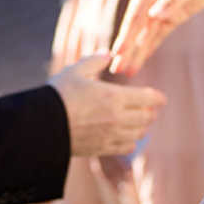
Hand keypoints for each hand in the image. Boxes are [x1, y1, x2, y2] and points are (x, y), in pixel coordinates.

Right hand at [48, 52, 164, 156]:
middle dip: (149, 112)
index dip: (157, 98)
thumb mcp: (75, 71)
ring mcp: (110, 136)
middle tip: (150, 109)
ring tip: (140, 124)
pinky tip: (128, 140)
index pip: (146, 98)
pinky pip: (125, 148)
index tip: (161, 98)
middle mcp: (117, 118)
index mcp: (114, 96)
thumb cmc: (58, 95)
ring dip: (141, 128)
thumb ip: (95, 61)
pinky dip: (130, 143)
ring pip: (138, 134)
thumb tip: (109, 54)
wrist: (41, 126)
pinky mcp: (101, 149)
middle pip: (146, 117)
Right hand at [111, 0, 203, 74]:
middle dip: (127, 48)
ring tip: (127, 72)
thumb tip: (153, 15)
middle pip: (136, 27)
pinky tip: (142, 59)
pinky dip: (150, 46)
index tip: (118, 53)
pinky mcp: (174, 15)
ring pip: (146, 34)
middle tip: (116, 69)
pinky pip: (159, 34)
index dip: (126, 36)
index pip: (135, 15)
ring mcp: (162, 8)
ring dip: (137, 52)